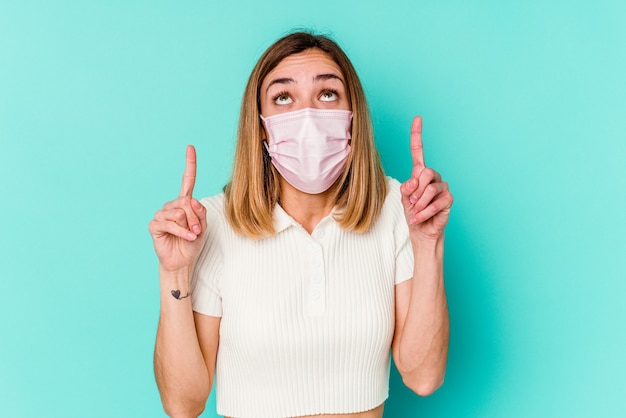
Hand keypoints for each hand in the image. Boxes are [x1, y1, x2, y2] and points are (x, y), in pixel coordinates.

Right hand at [148, 145, 206, 271]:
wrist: (182, 261)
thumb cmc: (192, 244)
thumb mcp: (203, 227)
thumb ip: (200, 213)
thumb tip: (192, 201)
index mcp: (184, 203)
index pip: (187, 180)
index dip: (190, 164)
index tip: (190, 148)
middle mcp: (172, 205)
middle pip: (187, 201)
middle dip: (195, 218)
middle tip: (197, 231)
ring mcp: (162, 214)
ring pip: (180, 212)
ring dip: (189, 226)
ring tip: (191, 236)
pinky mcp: (155, 225)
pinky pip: (170, 223)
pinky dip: (181, 232)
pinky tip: (186, 238)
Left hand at [400, 116, 452, 240]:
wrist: (421, 230)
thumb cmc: (413, 212)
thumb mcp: (404, 197)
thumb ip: (407, 187)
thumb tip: (415, 182)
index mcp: (420, 173)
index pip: (418, 151)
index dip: (417, 135)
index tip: (417, 118)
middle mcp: (432, 177)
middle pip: (425, 173)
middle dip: (416, 190)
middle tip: (411, 202)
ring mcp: (442, 187)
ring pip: (430, 189)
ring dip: (419, 204)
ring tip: (416, 212)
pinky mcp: (448, 199)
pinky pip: (436, 203)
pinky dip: (425, 212)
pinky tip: (420, 218)